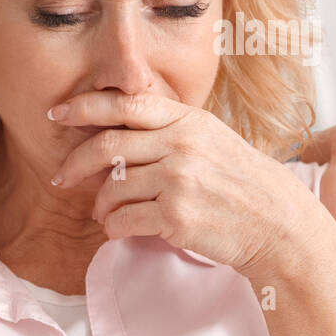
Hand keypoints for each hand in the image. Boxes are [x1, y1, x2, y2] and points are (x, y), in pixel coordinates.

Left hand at [47, 91, 332, 281]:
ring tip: (102, 213)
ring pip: (111, 187)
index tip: (56, 114)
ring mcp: (179, 181)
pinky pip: (122, 220)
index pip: (125, 105)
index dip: (84, 107)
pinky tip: (117, 229)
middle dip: (74, 164)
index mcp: (188, 121)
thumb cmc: (241, 184)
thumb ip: (169, 130)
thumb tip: (113, 130)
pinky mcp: (176, 217)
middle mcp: (181, 145)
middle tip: (59, 177)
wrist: (279, 225)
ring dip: (99, 204)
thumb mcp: (211, 141)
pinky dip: (112, 227)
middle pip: (107, 147)